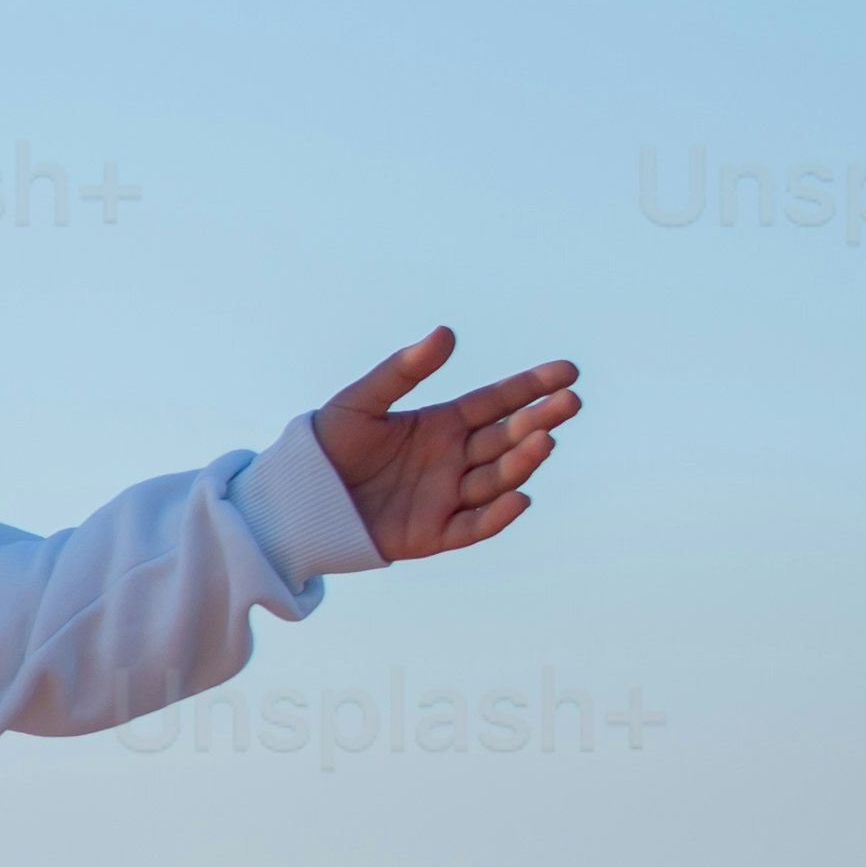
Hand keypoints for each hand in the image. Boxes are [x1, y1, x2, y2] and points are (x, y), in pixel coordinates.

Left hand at [311, 330, 583, 561]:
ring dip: (523, 461)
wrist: (296, 498)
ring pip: (496, 479)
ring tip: (544, 439)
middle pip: (506, 438)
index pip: (497, 402)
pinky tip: (520, 497)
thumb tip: (446, 333)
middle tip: (569, 402)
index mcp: (442, 423)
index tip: (567, 372)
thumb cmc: (327, 445)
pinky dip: (497, 516)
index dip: (532, 387)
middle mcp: (453, 459)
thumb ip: (403, 370)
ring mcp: (447, 496)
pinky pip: (473, 526)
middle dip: (539, 420)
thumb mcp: (362, 400)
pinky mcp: (433, 533)